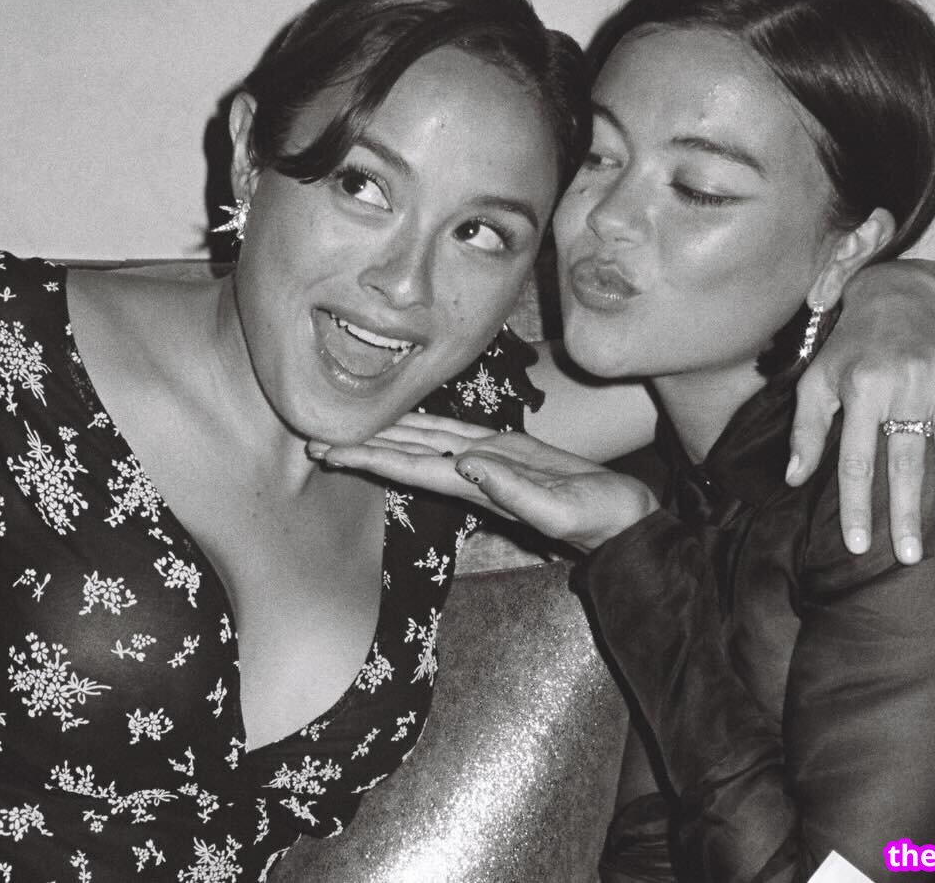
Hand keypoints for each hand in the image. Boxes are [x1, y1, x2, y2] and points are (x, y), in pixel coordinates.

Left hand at [309, 414, 660, 551]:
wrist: (625, 520)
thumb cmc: (599, 518)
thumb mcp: (559, 509)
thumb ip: (515, 491)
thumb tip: (468, 465)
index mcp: (478, 486)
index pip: (410, 466)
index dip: (368, 458)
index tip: (327, 452)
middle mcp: (473, 473)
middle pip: (404, 452)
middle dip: (360, 445)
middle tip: (310, 436)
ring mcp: (487, 462)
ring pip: (425, 439)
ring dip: (385, 432)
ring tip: (343, 423)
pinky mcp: (507, 449)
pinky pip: (456, 432)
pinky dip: (426, 422)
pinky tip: (405, 415)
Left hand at [791, 263, 934, 563]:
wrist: (898, 292)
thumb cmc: (850, 346)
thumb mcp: (818, 380)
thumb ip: (806, 430)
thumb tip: (795, 480)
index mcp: (862, 387)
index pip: (858, 461)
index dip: (857, 506)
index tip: (858, 544)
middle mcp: (907, 382)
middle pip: (907, 461)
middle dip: (908, 514)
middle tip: (908, 556)